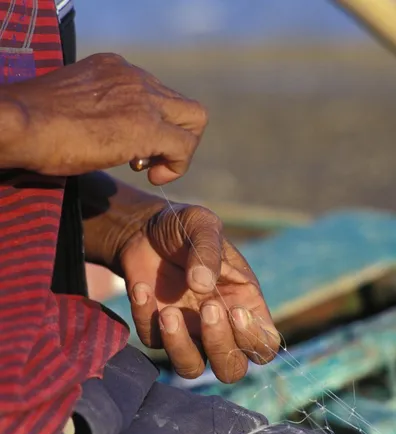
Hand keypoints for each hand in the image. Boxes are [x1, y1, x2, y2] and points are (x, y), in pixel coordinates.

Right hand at [3, 53, 206, 182]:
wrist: (22, 124)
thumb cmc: (36, 124)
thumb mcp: (76, 108)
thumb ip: (103, 113)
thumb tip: (113, 134)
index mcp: (116, 70)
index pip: (158, 94)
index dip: (156, 125)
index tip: (136, 150)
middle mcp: (135, 77)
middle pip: (183, 105)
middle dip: (176, 137)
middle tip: (150, 162)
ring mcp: (143, 98)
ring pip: (194, 119)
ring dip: (180, 150)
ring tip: (151, 170)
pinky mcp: (146, 125)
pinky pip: (184, 145)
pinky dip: (178, 165)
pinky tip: (154, 178)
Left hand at [119, 204, 279, 382]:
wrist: (144, 229)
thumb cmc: (184, 228)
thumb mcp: (201, 225)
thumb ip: (207, 251)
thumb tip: (201, 285)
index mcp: (245, 304)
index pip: (265, 345)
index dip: (254, 340)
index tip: (235, 310)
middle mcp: (220, 326)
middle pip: (231, 368)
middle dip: (220, 346)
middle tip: (207, 308)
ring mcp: (188, 332)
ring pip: (192, 369)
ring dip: (181, 347)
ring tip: (169, 312)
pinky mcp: (156, 331)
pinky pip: (153, 342)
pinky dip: (146, 319)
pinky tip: (142, 288)